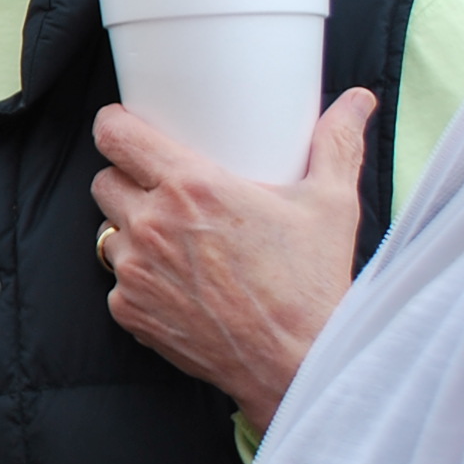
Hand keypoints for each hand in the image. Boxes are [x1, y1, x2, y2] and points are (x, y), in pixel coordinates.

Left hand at [91, 91, 373, 431]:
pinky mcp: (129, 311)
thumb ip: (336, 144)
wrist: (299, 362)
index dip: (115, 126)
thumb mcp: (330, 204)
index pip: (114, 136)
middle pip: (106, 180)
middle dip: (128, 179)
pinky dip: (137, 279)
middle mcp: (153, 225)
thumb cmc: (313, 283)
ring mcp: (135, 271)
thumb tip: (357, 101)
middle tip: (162, 189)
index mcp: (190, 187)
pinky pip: (116, 281)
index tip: (127, 127)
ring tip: (172, 238)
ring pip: (108, 230)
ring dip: (130, 229)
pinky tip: (174, 283)